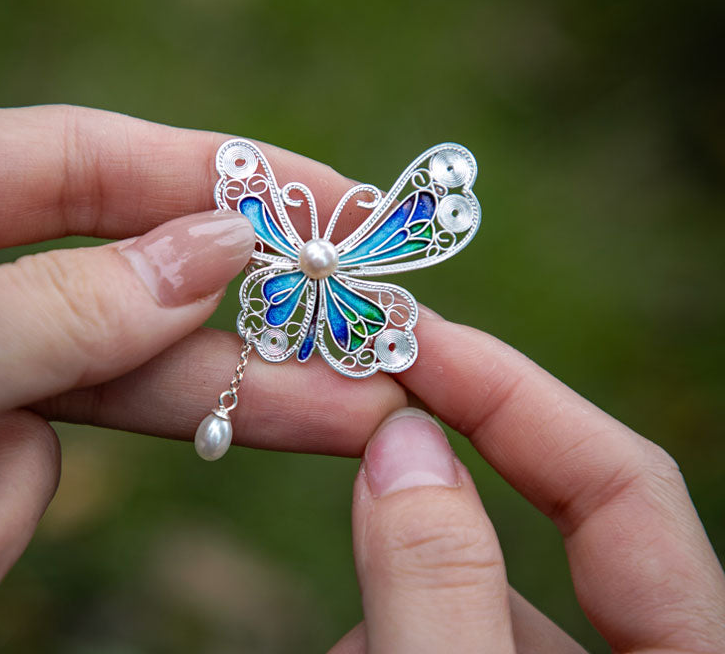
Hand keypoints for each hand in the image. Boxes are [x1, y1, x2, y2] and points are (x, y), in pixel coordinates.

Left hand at [0, 105, 405, 633]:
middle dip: (236, 348)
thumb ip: (63, 305)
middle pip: (120, 296)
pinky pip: (1, 489)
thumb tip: (216, 247)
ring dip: (34, 491)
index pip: (92, 160)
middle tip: (368, 375)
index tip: (341, 204)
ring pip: (69, 409)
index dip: (223, 175)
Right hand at [329, 318, 724, 652]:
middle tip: (345, 437)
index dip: (511, 392)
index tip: (411, 338)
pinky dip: (388, 638)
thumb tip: (403, 446)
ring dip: (389, 598)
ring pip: (467, 604)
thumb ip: (445, 590)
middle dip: (422, 506)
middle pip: (521, 545)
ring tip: (339, 635)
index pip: (622, 481)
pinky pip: (444, 645)